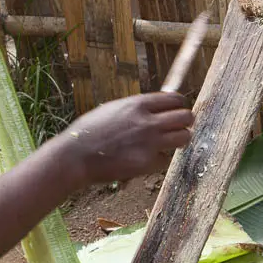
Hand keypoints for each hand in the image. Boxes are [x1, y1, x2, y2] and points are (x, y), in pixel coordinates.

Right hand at [56, 92, 193, 185]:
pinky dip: (160, 160)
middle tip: (178, 127)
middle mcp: (148, 121)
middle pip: (186, 117)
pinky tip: (146, 158)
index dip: (179, 104)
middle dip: (184, 121)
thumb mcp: (113, 109)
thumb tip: (156, 108)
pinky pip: (166, 159)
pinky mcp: (148, 163)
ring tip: (168, 143)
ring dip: (178, 140)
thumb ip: (137, 108)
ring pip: (184, 138)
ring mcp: (150, 143)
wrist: (76, 155)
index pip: (175, 99)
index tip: (177, 110)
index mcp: (138, 104)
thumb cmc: (90, 131)